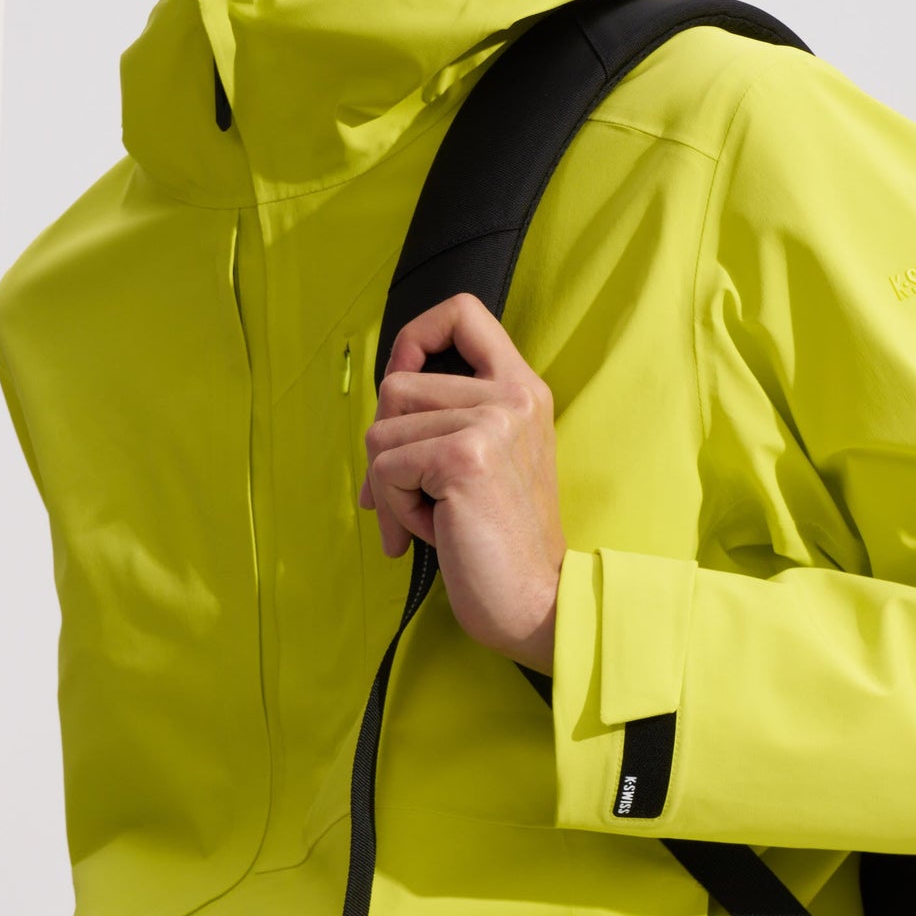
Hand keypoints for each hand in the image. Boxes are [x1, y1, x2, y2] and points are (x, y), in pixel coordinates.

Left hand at [360, 294, 565, 671]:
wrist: (537, 602)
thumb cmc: (502, 543)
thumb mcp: (488, 461)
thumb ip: (449, 422)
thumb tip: (378, 420)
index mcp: (522, 390)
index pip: (463, 313)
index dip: (416, 336)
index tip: (405, 377)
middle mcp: (513, 395)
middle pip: (397, 385)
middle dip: (387, 448)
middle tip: (410, 499)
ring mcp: (491, 422)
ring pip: (382, 432)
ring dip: (391, 487)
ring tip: (432, 519)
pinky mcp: (464, 458)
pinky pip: (386, 468)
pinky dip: (396, 510)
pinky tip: (434, 533)